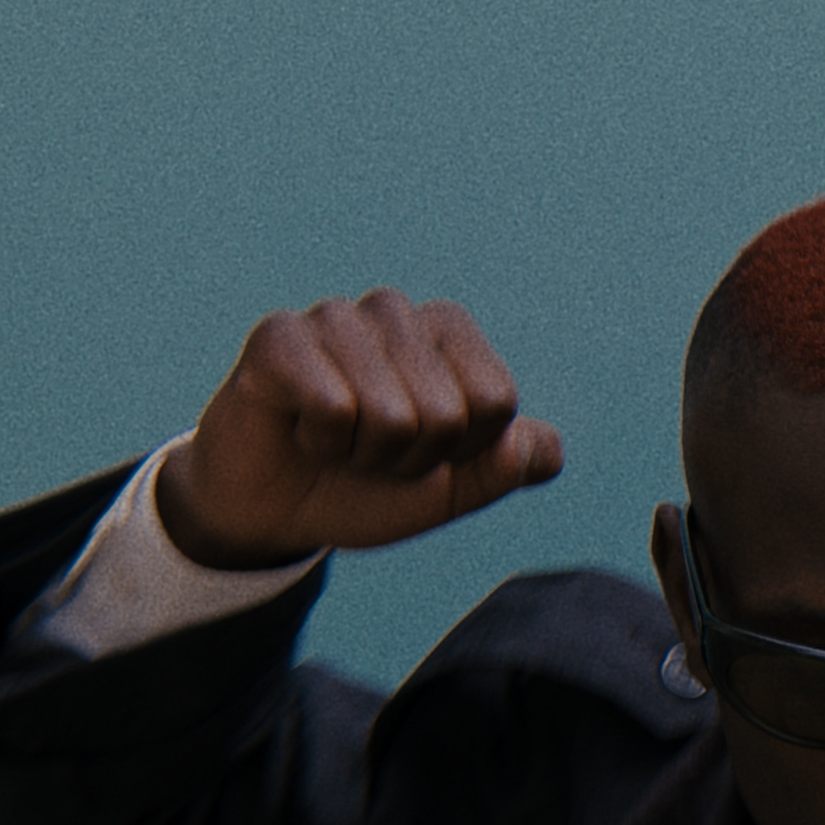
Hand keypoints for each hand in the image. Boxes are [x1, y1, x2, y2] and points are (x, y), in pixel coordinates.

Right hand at [156, 291, 564, 568]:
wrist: (278, 512)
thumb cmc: (369, 487)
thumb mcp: (451, 490)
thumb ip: (508, 467)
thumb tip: (547, 451)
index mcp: (450, 332)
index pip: (498, 402)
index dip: (461, 452)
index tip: (422, 452)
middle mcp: (397, 312)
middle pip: (447, 414)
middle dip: (410, 458)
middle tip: (369, 451)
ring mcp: (336, 318)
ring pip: (391, 415)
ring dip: (364, 453)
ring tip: (337, 440)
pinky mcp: (281, 337)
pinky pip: (334, 408)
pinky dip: (321, 442)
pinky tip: (301, 428)